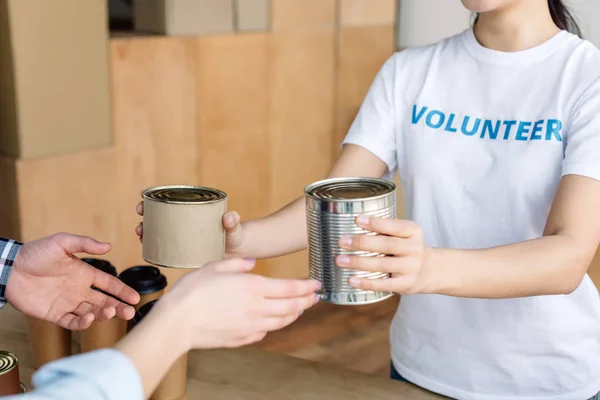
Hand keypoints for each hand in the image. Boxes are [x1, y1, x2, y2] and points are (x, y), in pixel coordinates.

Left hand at [6, 233, 139, 329]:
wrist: (11, 269)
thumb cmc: (35, 253)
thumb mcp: (62, 242)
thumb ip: (85, 244)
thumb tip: (108, 246)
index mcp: (84, 274)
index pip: (108, 284)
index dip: (122, 291)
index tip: (135, 298)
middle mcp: (79, 290)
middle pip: (104, 301)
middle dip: (118, 307)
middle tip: (129, 313)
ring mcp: (68, 303)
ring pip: (91, 313)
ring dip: (103, 314)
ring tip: (110, 312)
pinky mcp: (55, 315)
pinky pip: (72, 322)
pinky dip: (82, 324)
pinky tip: (89, 320)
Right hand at [136, 201, 246, 256]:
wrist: (238, 251)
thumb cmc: (235, 233)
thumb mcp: (234, 226)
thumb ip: (233, 222)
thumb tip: (229, 217)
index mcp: (193, 209)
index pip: (170, 199)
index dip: (154, 197)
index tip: (144, 197)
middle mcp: (185, 220)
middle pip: (160, 214)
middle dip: (145, 214)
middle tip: (141, 216)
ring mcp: (182, 235)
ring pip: (158, 230)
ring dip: (145, 230)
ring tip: (141, 234)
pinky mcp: (182, 249)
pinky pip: (165, 246)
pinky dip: (153, 246)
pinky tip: (145, 247)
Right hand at [154, 258, 320, 349]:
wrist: (176, 323)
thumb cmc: (191, 292)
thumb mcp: (214, 266)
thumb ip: (237, 264)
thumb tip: (252, 263)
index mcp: (252, 287)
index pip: (289, 288)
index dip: (306, 287)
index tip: (316, 284)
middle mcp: (256, 308)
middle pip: (291, 307)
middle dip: (307, 301)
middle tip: (315, 297)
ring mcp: (250, 326)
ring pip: (281, 322)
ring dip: (294, 315)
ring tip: (300, 309)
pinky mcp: (241, 339)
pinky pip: (264, 332)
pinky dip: (274, 326)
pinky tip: (274, 322)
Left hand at [335, 215, 434, 294]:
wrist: (431, 270)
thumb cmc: (408, 248)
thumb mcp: (405, 233)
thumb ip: (385, 229)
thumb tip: (352, 224)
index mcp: (412, 232)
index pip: (394, 226)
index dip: (376, 223)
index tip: (357, 219)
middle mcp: (414, 249)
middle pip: (387, 245)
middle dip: (362, 243)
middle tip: (342, 241)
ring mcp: (411, 268)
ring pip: (383, 264)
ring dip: (359, 262)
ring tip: (340, 260)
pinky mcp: (405, 284)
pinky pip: (384, 284)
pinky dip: (367, 283)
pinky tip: (351, 280)